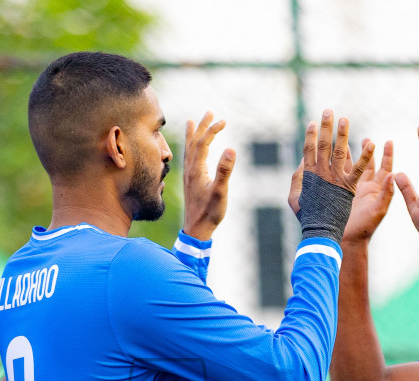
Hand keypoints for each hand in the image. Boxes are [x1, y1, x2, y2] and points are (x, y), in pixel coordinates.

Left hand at [182, 110, 234, 239]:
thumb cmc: (209, 213)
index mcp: (197, 169)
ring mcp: (188, 174)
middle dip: (202, 126)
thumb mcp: (220, 192)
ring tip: (193, 121)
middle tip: (210, 112)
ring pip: (189, 148)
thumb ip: (225, 170)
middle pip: (194, 141)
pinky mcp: (189, 180)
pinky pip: (188, 157)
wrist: (196, 229)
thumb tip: (230, 148)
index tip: (224, 121)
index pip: (203, 142)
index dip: (213, 130)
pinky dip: (189, 147)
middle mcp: (190, 169)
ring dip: (193, 134)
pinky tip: (191, 148)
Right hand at [288, 109, 373, 213]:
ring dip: (343, 134)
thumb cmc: (306, 216)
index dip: (311, 135)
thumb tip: (303, 161)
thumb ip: (297, 179)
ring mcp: (336, 179)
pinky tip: (372, 143)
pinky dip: (366, 156)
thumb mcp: (294, 198)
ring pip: (340, 152)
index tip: (312, 122)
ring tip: (345, 119)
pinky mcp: (349, 187)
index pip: (309, 150)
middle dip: (326, 127)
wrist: (320, 231)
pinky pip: (360, 169)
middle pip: (324, 145)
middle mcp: (322, 173)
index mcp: (309, 175)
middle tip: (328, 111)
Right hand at [343, 139, 394, 243]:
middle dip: (368, 149)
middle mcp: (367, 188)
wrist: (348, 240)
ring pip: (352, 166)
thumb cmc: (365, 228)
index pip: (385, 168)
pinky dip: (337, 164)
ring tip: (346, 139)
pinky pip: (339, 174)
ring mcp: (353, 189)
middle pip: (369, 163)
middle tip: (366, 137)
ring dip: (350, 153)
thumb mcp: (379, 210)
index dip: (388, 155)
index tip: (389, 141)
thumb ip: (387, 193)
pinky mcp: (341, 192)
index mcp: (378, 190)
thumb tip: (392, 174)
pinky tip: (331, 154)